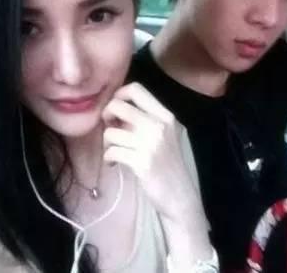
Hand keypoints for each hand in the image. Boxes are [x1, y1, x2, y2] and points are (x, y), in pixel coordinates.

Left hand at [102, 82, 214, 269]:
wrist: (179, 196)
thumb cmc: (168, 164)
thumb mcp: (164, 135)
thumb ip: (145, 119)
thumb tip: (116, 108)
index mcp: (165, 116)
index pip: (136, 89)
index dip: (119, 94)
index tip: (116, 110)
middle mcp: (159, 126)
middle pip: (119, 105)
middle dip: (107, 115)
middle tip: (111, 128)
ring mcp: (150, 144)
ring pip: (111, 132)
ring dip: (107, 143)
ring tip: (115, 151)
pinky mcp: (141, 162)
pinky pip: (111, 152)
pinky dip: (109, 158)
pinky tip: (115, 163)